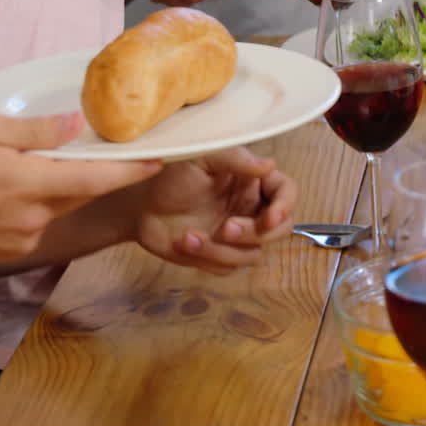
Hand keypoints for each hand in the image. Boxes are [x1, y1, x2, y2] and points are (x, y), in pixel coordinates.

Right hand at [0, 112, 160, 267]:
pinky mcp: (13, 250)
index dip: (130, 170)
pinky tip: (14, 191)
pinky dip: (40, 203)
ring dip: (65, 186)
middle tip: (121, 152)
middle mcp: (34, 216)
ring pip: (62, 206)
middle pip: (84, 191)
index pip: (95, 177)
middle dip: (105, 173)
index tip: (159, 160)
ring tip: (47, 164)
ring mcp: (24, 237)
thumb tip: (77, 124)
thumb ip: (33, 130)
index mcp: (28, 183)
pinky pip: (40, 221)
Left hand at [133, 148, 297, 275]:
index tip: (269, 217)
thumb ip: (237, 160)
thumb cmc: (171, 176)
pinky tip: (185, 243)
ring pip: (253, 253)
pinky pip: (228, 267)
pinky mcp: (219, 255)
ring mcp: (236, 235)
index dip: (285, 205)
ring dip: (224, 250)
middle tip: (226, 228)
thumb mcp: (202, 158)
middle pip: (280, 229)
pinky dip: (207, 258)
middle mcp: (250, 208)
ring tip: (191, 237)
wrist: (139, 205)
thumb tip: (270, 164)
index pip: (287, 191)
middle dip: (256, 234)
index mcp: (252, 181)